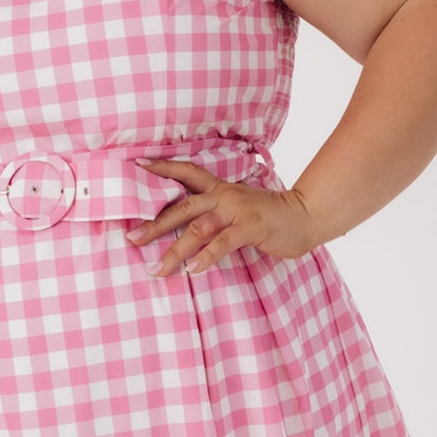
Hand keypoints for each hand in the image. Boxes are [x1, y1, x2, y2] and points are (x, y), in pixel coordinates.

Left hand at [126, 157, 325, 275]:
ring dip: (175, 250)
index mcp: (219, 189)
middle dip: (154, 224)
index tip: (136, 165)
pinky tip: (192, 270)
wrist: (305, 216)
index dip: (162, 168)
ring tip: (157, 268)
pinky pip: (222, 243)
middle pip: (181, 207)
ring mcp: (236, 211)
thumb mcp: (238, 207)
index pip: (186, 172)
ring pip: (197, 229)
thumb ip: (215, 214)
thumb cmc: (269, 216)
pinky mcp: (250, 228)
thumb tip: (185, 228)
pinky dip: (206, 257)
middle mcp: (224, 196)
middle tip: (131, 239)